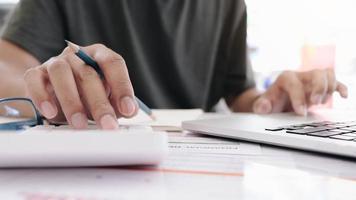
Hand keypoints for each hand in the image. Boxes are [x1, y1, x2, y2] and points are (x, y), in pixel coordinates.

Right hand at [23, 44, 137, 128]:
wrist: (56, 88)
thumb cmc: (88, 93)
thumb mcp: (107, 97)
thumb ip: (117, 102)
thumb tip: (129, 111)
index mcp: (99, 55)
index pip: (113, 63)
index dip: (122, 87)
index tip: (128, 110)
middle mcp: (78, 55)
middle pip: (88, 73)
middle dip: (100, 103)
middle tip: (108, 124)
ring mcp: (55, 62)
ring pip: (61, 73)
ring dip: (72, 101)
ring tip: (80, 124)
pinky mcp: (36, 73)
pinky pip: (34, 80)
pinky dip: (42, 96)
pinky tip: (51, 113)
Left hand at [252, 69, 347, 114]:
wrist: (276, 103)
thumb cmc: (271, 103)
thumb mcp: (263, 105)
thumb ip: (261, 106)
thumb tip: (263, 107)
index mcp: (285, 78)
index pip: (294, 84)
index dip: (299, 98)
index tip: (301, 112)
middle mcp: (300, 76)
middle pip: (316, 73)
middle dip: (318, 88)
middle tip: (315, 103)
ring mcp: (312, 81)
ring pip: (327, 74)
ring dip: (329, 88)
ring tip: (322, 102)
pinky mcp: (320, 87)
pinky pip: (335, 82)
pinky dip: (341, 87)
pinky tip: (344, 96)